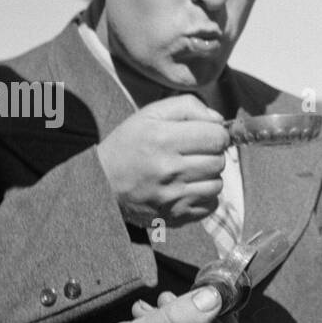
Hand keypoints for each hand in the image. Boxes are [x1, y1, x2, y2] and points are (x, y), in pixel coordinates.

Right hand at [96, 95, 228, 226]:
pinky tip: (187, 188)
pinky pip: (210, 206)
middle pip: (219, 161)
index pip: (217, 137)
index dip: (217, 134)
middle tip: (194, 153)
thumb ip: (187, 106)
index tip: (205, 135)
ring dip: (209, 176)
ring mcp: (172, 197)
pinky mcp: (174, 216)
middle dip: (212, 154)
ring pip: (217, 185)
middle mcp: (168, 170)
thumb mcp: (150, 114)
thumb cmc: (129, 144)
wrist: (102, 183)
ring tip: (190, 171)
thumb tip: (219, 119)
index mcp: (163, 139)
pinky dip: (204, 196)